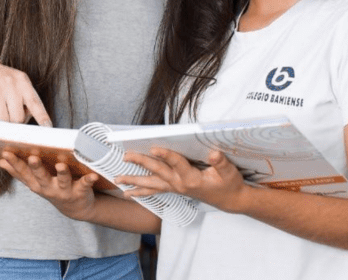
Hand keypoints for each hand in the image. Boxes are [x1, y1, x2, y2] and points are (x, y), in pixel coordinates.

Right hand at [0, 54, 51, 125]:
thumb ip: (24, 100)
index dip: (42, 117)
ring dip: (0, 124)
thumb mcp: (15, 82)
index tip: (48, 128)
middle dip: (14, 124)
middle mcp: (10, 84)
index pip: (35, 103)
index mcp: (22, 81)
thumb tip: (27, 122)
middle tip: (9, 119)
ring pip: (3, 121)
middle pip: (18, 118)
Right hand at [0, 151, 97, 220]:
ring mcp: (65, 190)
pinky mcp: (81, 190)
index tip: (6, 153)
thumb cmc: (52, 189)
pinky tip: (93, 176)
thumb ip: (19, 172)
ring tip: (61, 165)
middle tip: (32, 157)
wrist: (76, 208)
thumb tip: (0, 160)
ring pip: (63, 181)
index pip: (23, 173)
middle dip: (37, 168)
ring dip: (62, 174)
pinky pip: (85, 184)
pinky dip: (89, 180)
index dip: (15, 164)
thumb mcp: (34, 182)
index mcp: (37, 184)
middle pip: (41, 177)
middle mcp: (49, 188)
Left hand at [116, 148, 248, 212]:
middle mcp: (180, 184)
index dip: (166, 155)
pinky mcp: (174, 189)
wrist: (229, 200)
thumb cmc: (229, 184)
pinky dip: (141, 191)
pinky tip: (128, 193)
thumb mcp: (229, 172)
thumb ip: (221, 163)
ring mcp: (175, 187)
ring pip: (151, 183)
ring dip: (133, 181)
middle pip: (157, 171)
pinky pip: (154, 190)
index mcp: (192, 178)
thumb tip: (213, 154)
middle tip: (126, 156)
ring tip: (117, 180)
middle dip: (141, 162)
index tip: (154, 147)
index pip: (177, 164)